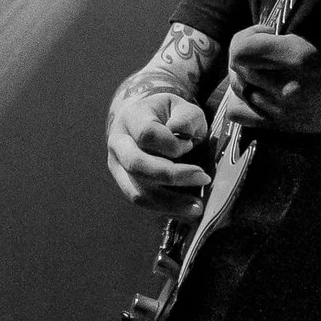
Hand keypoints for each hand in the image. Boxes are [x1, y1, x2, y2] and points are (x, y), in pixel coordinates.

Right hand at [107, 83, 212, 208]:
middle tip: (203, 178)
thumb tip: (181, 133)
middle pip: (137, 164)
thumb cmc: (169, 116)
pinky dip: (166, 210)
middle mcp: (118, 143)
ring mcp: (117, 167)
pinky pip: (143, 203)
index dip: (172, 143)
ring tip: (197, 207)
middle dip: (172, 175)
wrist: (145, 121)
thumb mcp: (182, 108)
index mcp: (131, 118)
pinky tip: (187, 213)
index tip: (192, 145)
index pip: (146, 134)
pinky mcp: (125, 185)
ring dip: (169, 202)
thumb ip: (187, 117)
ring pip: (136, 191)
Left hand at [222, 9, 320, 136]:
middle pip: (238, 68)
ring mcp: (286, 110)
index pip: (242, 49)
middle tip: (266, 48)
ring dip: (247, 75)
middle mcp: (288, 87)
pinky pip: (243, 116)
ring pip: (239, 90)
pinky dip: (244, 101)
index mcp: (297, 55)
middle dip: (246, 54)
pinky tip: (262, 89)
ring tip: (266, 66)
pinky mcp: (287, 126)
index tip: (268, 33)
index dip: (248, 37)